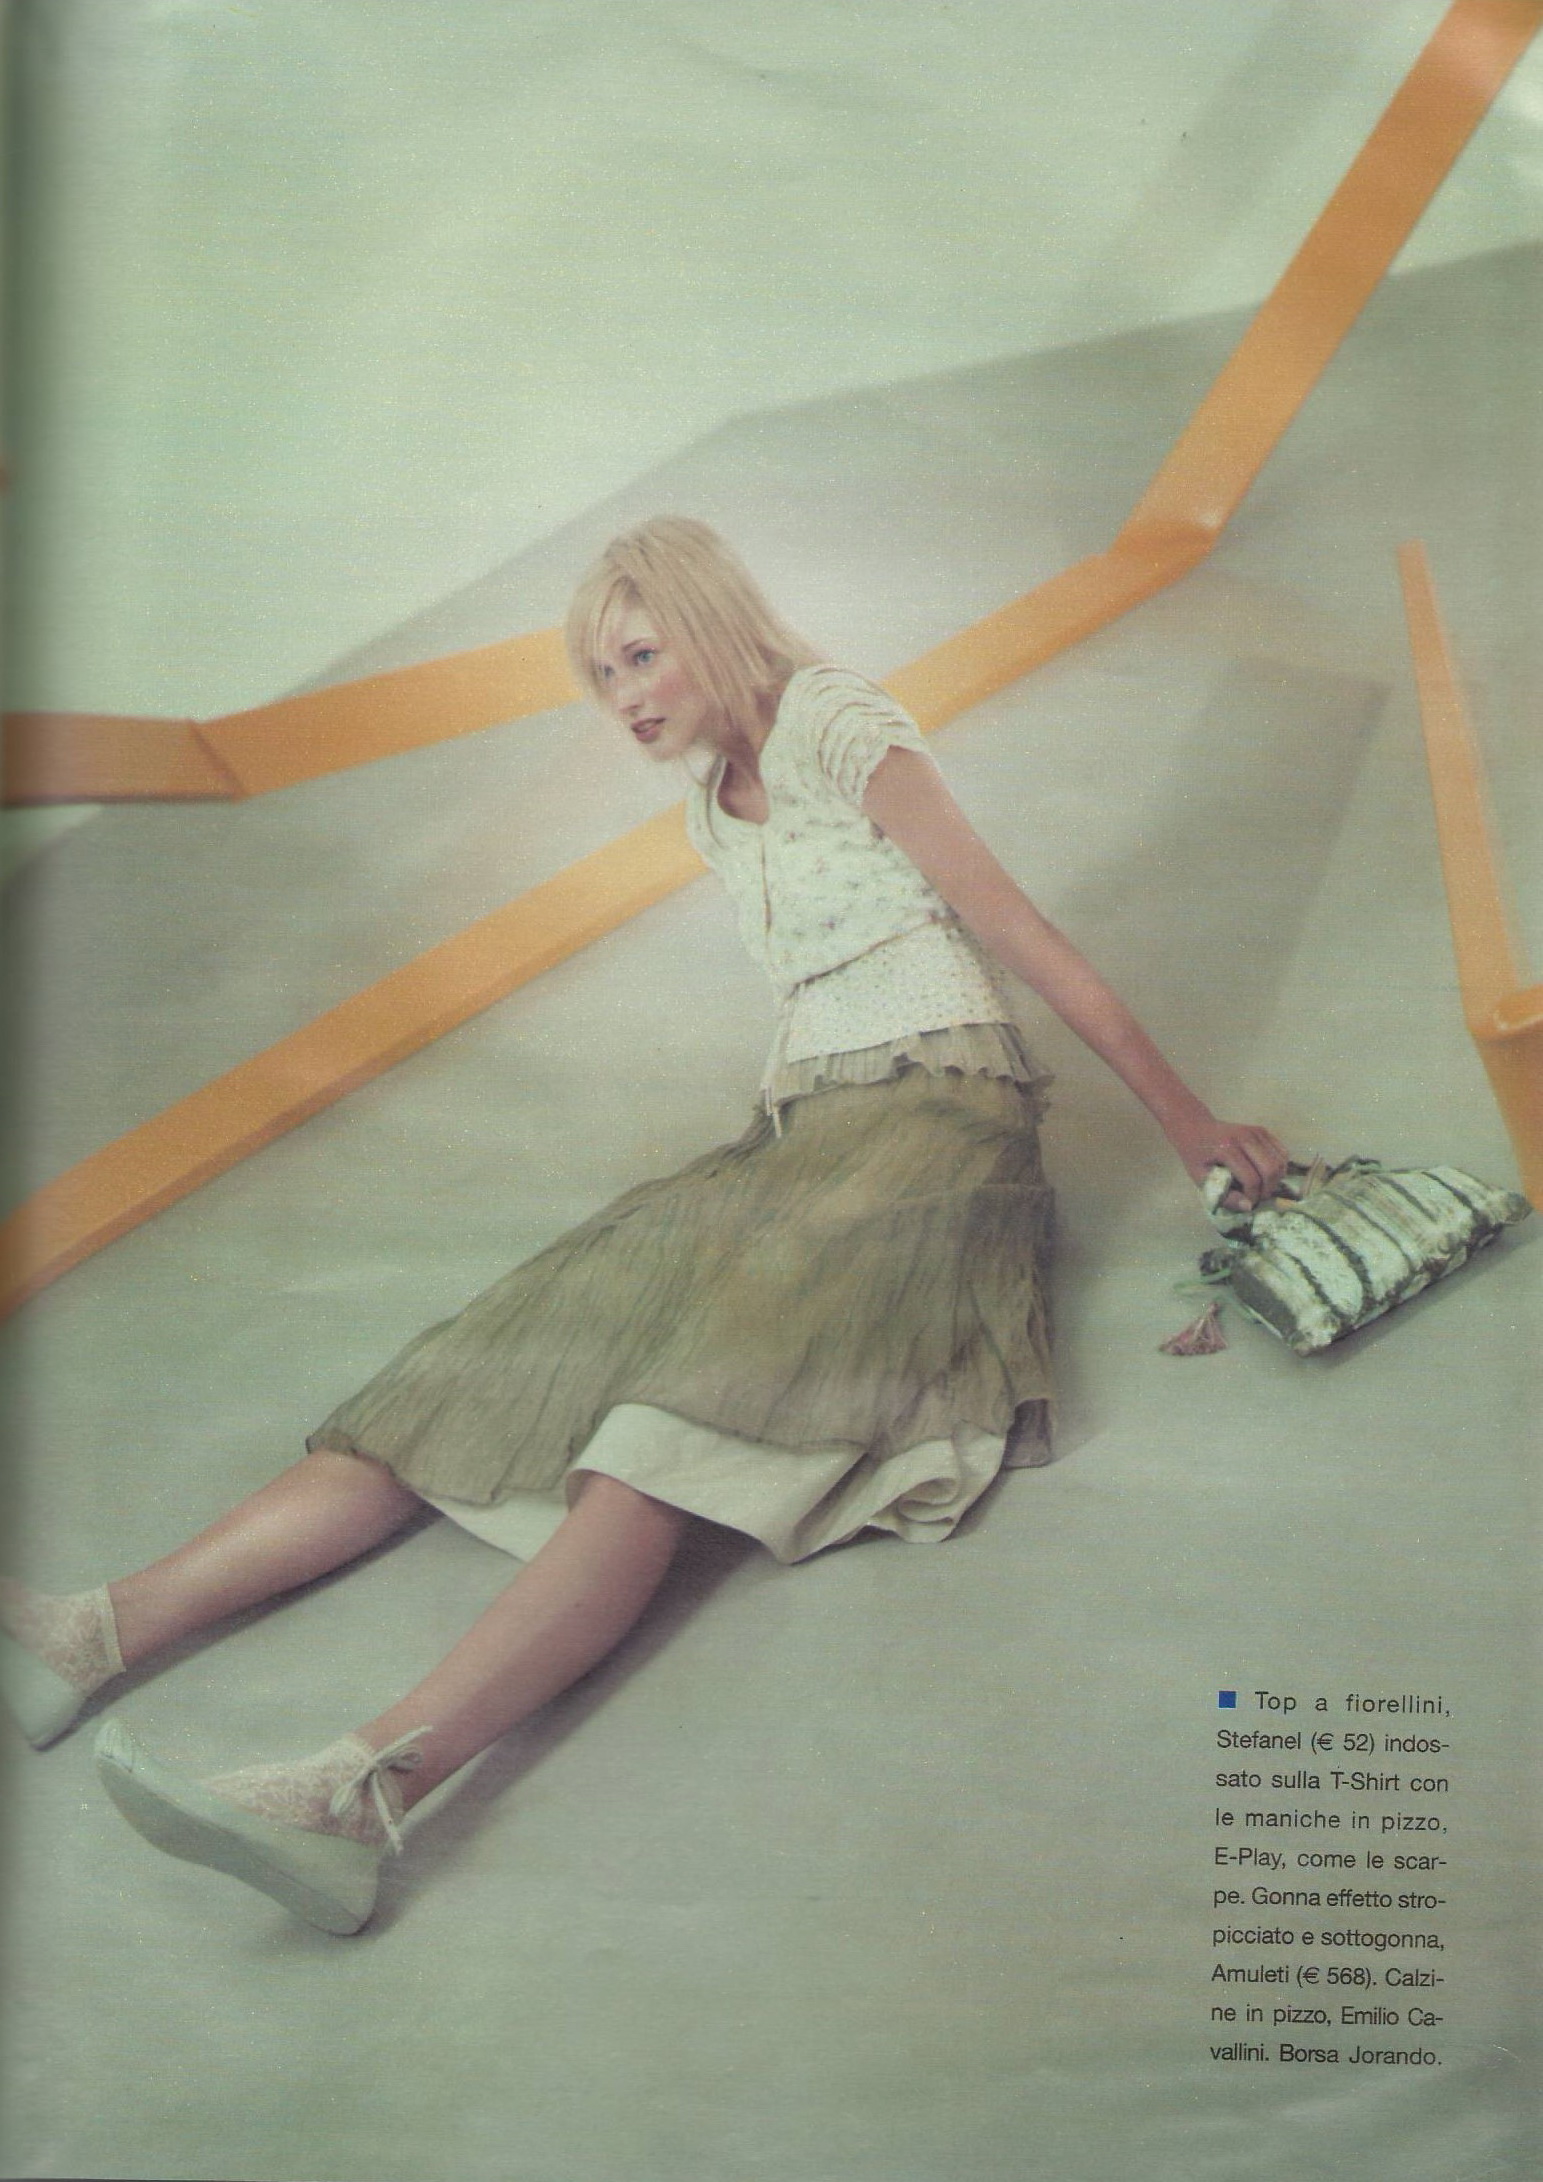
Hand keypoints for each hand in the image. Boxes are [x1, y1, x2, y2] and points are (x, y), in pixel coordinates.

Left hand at [1170, 1118, 1291, 1209]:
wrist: (1196, 1128)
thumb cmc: (1196, 1155)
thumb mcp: (1201, 1179)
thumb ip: (1224, 1195)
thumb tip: (1248, 1207)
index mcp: (1226, 1149)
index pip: (1251, 1179)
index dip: (1252, 1196)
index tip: (1246, 1203)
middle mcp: (1244, 1137)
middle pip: (1270, 1169)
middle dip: (1268, 1189)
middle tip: (1258, 1197)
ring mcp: (1256, 1132)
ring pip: (1280, 1162)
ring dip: (1275, 1180)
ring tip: (1262, 1187)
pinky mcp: (1262, 1131)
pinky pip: (1282, 1153)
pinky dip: (1279, 1168)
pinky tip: (1266, 1175)